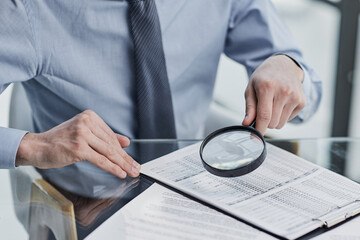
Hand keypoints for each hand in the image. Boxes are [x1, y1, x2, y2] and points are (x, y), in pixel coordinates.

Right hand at [15, 110, 139, 177]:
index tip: (131, 159)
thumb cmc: (59, 141)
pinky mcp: (78, 147)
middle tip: (136, 167)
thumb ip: (104, 136)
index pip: (111, 136)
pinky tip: (120, 172)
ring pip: (108, 152)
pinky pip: (100, 160)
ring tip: (132, 171)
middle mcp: (87, 122)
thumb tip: (126, 142)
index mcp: (89, 116)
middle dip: (126, 158)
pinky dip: (112, 167)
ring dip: (123, 164)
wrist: (37, 146)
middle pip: (111, 144)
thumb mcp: (83, 133)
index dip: (123, 150)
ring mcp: (82, 134)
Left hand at [242, 55, 305, 134]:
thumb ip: (249, 107)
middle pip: (272, 122)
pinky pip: (289, 120)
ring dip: (274, 120)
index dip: (259, 129)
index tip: (254, 137)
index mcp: (268, 87)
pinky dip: (283, 116)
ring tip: (272, 105)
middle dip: (264, 122)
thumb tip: (247, 123)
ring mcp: (295, 97)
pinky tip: (281, 103)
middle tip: (262, 111)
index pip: (264, 115)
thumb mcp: (251, 88)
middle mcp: (284, 91)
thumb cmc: (265, 77)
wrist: (284, 66)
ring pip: (281, 124)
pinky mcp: (302, 102)